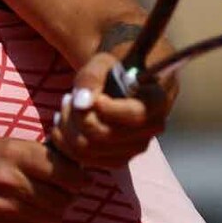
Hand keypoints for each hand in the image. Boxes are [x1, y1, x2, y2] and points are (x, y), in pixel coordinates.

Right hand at [0, 138, 87, 222]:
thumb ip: (39, 153)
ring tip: (54, 199)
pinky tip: (35, 209)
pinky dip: (42, 219)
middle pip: (61, 197)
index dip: (79, 176)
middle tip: (70, 190)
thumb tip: (77, 162)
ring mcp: (3, 206)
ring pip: (52, 215)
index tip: (84, 177)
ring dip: (59, 209)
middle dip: (71, 195)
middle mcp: (9, 180)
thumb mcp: (8, 145)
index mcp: (14, 154)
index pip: (63, 170)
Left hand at [49, 53, 175, 167]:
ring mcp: (136, 148)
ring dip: (68, 128)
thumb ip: (92, 77)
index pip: (134, 115)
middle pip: (105, 135)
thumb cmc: (116, 69)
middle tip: (68, 98)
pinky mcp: (119, 160)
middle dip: (77, 116)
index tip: (94, 97)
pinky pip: (85, 160)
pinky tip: (65, 123)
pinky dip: (66, 143)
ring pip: (90, 149)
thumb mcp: (103, 62)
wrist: (122, 84)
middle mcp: (151, 129)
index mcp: (157, 101)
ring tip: (66, 107)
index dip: (107, 109)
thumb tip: (81, 103)